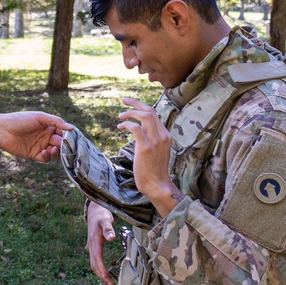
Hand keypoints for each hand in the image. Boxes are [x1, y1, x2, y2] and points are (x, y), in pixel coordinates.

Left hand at [0, 112, 71, 161]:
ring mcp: (40, 145)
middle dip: (64, 145)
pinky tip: (44, 152)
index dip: (70, 136)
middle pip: (61, 142)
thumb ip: (56, 121)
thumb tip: (72, 128)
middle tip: (65, 145)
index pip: (63, 132)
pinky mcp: (34, 154)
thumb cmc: (20, 120)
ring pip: (54, 152)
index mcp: (49, 125)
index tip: (75, 139)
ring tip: (54, 149)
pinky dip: (47, 157)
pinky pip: (45, 158)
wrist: (2, 130)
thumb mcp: (39, 117)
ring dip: (57, 152)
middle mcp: (46, 136)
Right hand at [86, 202, 116, 284]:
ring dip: (100, 273)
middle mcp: (91, 246)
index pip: (97, 260)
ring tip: (108, 281)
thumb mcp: (105, 220)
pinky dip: (99, 267)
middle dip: (101, 276)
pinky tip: (104, 271)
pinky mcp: (94, 246)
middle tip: (111, 284)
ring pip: (94, 263)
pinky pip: (95, 260)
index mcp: (94, 242)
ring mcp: (92, 247)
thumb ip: (108, 229)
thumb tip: (111, 238)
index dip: (102, 270)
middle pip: (94, 265)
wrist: (94, 211)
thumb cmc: (101, 215)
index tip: (108, 279)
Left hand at [119, 97, 179, 215]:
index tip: (131, 106)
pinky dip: (127, 124)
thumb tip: (139, 132)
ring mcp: (155, 141)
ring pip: (144, 116)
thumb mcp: (157, 152)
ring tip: (120, 116)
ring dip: (130, 112)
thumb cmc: (154, 170)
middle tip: (124, 100)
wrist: (157, 184)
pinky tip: (120, 127)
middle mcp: (162, 135)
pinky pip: (136, 128)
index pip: (155, 114)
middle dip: (136, 103)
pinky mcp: (145, 147)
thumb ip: (152, 140)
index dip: (141, 107)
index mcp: (166, 135)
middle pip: (150, 111)